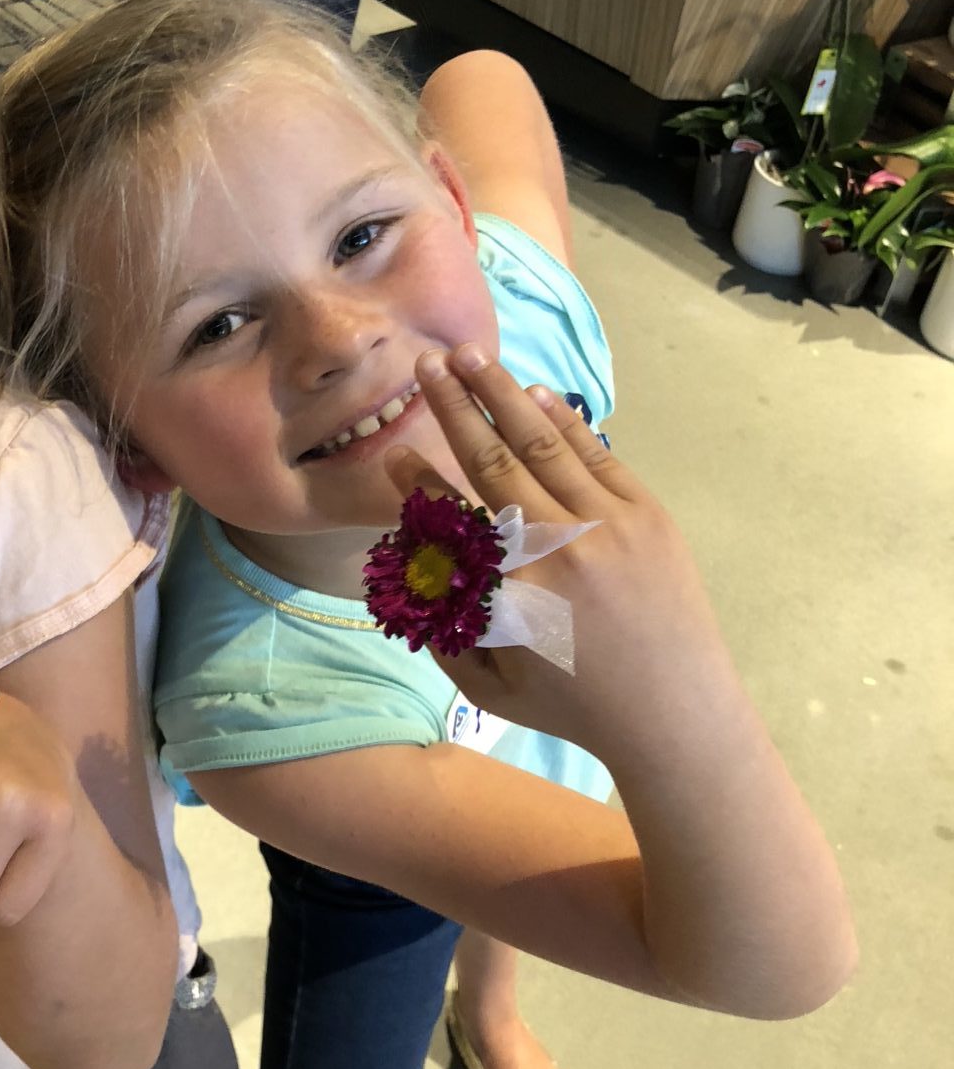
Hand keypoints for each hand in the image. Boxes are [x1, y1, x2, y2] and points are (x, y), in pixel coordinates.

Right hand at [387, 345, 734, 757]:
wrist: (675, 713)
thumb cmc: (573, 706)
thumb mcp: (488, 684)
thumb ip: (442, 626)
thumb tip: (410, 565)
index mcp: (512, 593)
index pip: (450, 518)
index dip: (417, 482)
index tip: (394, 454)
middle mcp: (556, 546)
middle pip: (492, 460)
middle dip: (453, 407)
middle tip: (424, 364)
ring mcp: (607, 524)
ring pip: (542, 444)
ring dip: (501, 394)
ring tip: (468, 355)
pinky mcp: (645, 515)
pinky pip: (596, 455)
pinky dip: (562, 421)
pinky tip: (533, 393)